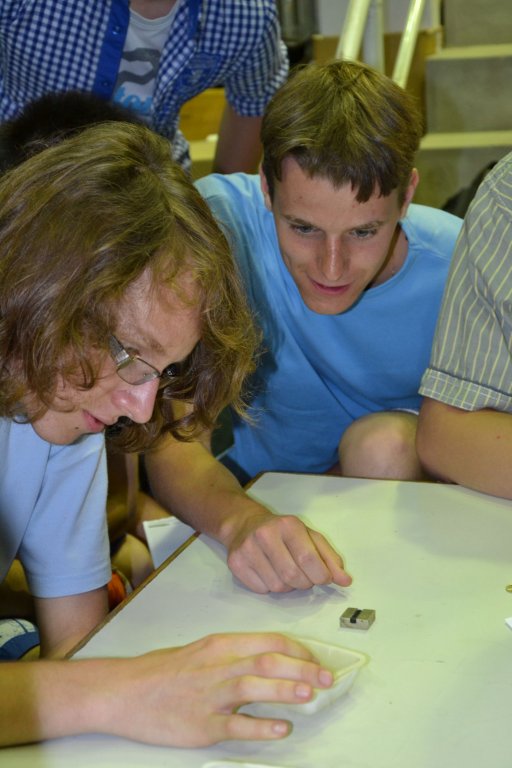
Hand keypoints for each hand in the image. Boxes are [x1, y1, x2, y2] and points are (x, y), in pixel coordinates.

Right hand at [96, 632, 333, 746]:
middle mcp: (218, 666)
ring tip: (309, 694)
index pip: (268, 641)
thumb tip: (272, 662)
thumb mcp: (201, 651)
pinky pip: (237, 726)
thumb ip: (234, 655)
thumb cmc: (163, 671)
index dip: (297, 650)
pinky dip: (261, 727)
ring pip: (253, 687)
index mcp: (220, 645)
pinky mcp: (202, 725)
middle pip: (266, 661)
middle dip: (301, 668)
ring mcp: (210, 696)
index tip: (315, 660)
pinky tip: (280, 728)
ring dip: (284, 690)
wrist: (124, 692)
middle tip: (326, 678)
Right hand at [223, 507, 351, 592]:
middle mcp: (265, 534)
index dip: (320, 575)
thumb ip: (329, 558)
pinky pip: (261, 590)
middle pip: (293, 576)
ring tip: (284, 571)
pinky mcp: (235, 563)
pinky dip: (269, 587)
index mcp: (288, 525)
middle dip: (304, 583)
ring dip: (287, 586)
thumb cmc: (283, 532)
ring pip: (277, 587)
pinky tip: (268, 573)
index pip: (308, 559)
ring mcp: (248, 549)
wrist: (244, 523)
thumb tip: (346, 581)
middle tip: (303, 576)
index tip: (323, 578)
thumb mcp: (309, 537)